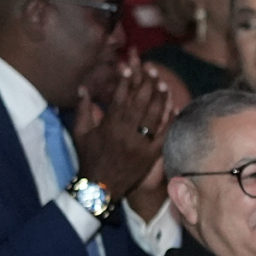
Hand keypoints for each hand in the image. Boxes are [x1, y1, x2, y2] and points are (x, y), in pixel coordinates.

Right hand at [71, 59, 170, 194]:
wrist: (99, 188)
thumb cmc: (88, 158)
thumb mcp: (80, 133)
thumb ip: (83, 109)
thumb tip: (83, 87)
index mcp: (110, 126)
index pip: (121, 98)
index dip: (126, 81)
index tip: (129, 67)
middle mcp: (128, 133)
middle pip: (141, 102)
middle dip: (147, 83)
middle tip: (151, 68)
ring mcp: (142, 144)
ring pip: (155, 116)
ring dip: (160, 97)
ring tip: (163, 82)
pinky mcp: (152, 155)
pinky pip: (164, 134)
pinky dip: (170, 120)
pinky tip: (174, 107)